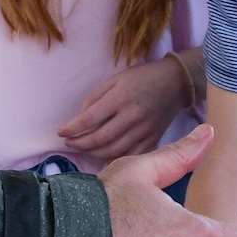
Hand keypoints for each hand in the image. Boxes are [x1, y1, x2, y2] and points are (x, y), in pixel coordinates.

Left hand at [61, 58, 191, 160]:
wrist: (175, 82)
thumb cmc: (141, 78)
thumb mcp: (115, 79)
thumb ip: (95, 98)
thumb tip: (79, 118)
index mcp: (120, 97)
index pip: (89, 119)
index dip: (72, 128)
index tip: (60, 132)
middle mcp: (132, 116)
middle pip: (100, 139)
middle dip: (79, 144)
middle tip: (68, 143)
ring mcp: (144, 130)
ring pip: (113, 150)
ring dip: (93, 153)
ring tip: (82, 149)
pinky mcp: (154, 139)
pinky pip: (131, 155)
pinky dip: (114, 159)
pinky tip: (103, 156)